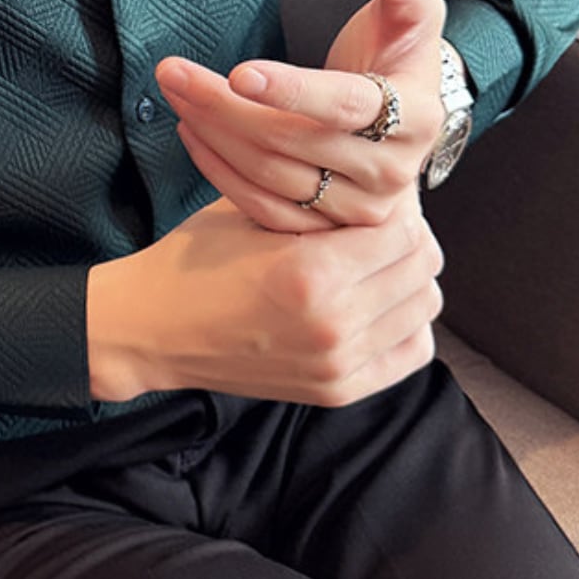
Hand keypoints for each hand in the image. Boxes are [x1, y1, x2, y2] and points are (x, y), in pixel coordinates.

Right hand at [87, 192, 442, 406]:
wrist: (153, 328)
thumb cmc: (194, 261)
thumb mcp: (252, 211)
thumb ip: (319, 200)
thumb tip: (380, 188)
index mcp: (311, 272)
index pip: (405, 231)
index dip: (397, 207)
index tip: (377, 197)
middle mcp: (335, 323)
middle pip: (423, 268)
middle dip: (408, 238)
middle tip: (379, 225)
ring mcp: (340, 364)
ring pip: (425, 308)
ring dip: (408, 278)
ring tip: (376, 262)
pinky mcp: (338, 390)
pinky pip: (412, 351)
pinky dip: (405, 322)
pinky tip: (375, 302)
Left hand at [155, 0, 445, 233]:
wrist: (402, 120)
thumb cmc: (397, 56)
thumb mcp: (412, 13)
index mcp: (417, 116)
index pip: (346, 105)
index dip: (292, 90)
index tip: (238, 72)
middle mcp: (391, 171)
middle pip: (293, 141)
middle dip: (224, 105)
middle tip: (172, 71)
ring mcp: (358, 207)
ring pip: (272, 175)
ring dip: (213, 133)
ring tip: (175, 92)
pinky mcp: (324, 228)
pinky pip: (263, 208)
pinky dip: (219, 173)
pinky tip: (190, 133)